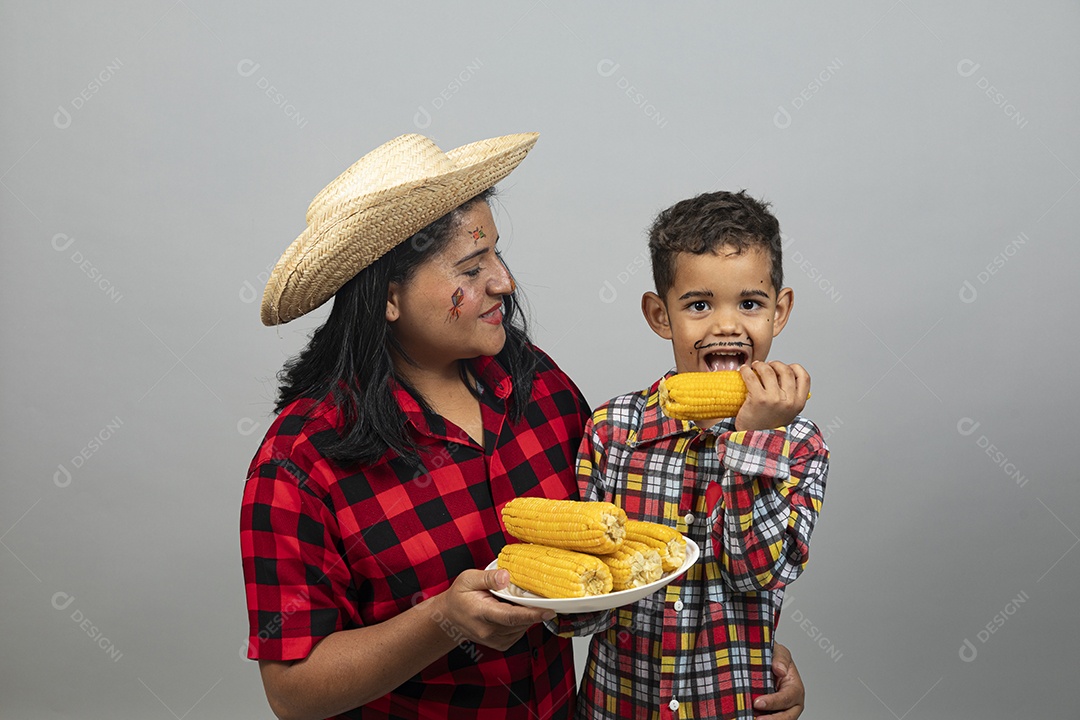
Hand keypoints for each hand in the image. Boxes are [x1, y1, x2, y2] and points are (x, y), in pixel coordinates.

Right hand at [433, 568, 553, 650]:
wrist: (450, 618)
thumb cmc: (460, 596)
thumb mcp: (468, 579)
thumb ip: (488, 577)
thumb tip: (506, 576)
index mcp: (482, 613)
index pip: (511, 616)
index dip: (532, 614)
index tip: (549, 611)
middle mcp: (489, 631)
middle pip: (520, 622)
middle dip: (533, 609)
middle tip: (540, 595)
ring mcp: (495, 640)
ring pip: (522, 627)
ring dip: (527, 614)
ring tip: (517, 600)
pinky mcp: (501, 644)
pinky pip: (519, 632)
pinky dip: (522, 621)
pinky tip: (514, 610)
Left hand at [736, 362, 809, 431]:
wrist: (755, 442)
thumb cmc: (768, 425)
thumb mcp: (787, 413)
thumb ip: (790, 397)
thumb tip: (782, 377)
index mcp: (798, 403)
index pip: (804, 377)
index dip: (794, 368)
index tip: (785, 367)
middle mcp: (789, 400)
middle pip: (785, 370)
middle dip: (775, 364)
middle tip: (766, 366)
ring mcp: (774, 399)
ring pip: (768, 370)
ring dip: (760, 365)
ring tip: (754, 366)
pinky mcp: (758, 399)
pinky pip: (751, 376)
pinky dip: (746, 370)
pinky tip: (744, 370)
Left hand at [754, 642, 803, 717]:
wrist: (762, 659)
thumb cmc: (773, 656)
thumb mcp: (778, 651)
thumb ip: (780, 658)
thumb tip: (780, 670)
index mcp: (795, 687)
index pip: (788, 697)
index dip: (774, 702)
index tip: (757, 703)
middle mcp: (792, 701)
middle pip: (787, 716)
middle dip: (773, 719)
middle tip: (756, 719)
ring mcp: (782, 709)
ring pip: (779, 719)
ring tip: (752, 719)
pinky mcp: (771, 712)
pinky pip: (768, 717)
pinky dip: (761, 718)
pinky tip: (750, 716)